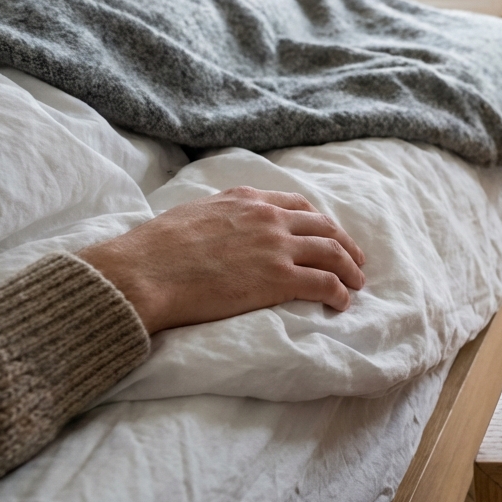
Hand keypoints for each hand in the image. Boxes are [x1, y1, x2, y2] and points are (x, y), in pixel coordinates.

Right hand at [78, 186, 365, 332]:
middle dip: (345, 244)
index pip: (298, 205)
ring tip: (357, 283)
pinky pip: (323, 283)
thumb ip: (221, 214)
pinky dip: (339, 292)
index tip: (328, 233)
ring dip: (349, 269)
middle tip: (355, 260)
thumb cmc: (155, 249)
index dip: (319, 221)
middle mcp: (268, 218)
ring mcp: (276, 247)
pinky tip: (342, 303)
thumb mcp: (193, 213)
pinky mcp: (278, 278)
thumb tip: (225, 225)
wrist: (143, 272)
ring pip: (331, 253)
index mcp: (247, 199)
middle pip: (324, 227)